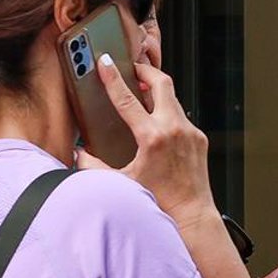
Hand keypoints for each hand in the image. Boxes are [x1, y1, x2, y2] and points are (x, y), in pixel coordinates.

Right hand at [84, 55, 214, 227]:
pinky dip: (168, 112)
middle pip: (161, 83)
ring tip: (143, 92)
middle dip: (146, 71)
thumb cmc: (159, 202)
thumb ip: (94, 167)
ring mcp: (190, 132)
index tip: (105, 63)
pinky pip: (181, 116)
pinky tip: (158, 121)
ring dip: (157, 91)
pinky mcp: (199, 139)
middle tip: (133, 68)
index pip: (128, 100)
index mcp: (153, 138)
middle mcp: (174, 130)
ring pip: (173, 98)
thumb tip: (78, 155)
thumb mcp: (121, 183)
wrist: (191, 215)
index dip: (113, 79)